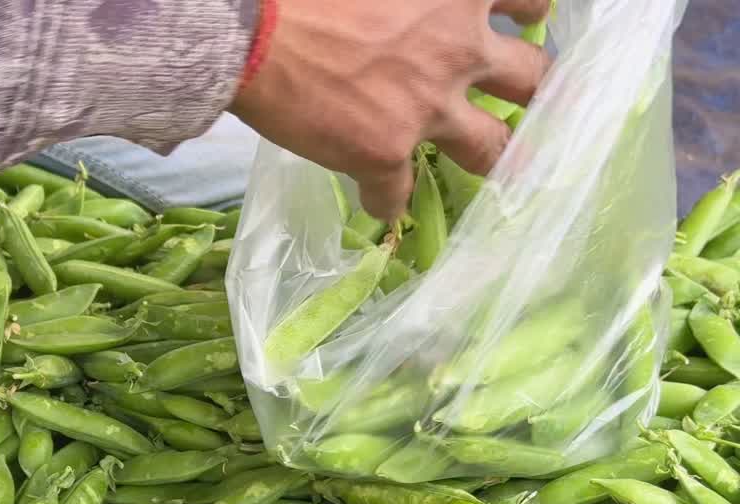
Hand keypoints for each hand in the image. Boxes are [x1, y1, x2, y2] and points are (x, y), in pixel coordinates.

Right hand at [230, 0, 550, 219]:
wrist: (251, 36)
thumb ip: (414, 0)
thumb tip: (404, 14)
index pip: (529, 1)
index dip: (526, 17)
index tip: (520, 25)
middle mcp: (459, 51)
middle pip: (530, 80)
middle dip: (530, 91)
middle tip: (522, 100)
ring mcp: (428, 109)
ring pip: (489, 148)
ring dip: (486, 156)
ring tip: (480, 163)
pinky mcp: (385, 155)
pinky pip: (395, 195)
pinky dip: (386, 200)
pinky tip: (378, 203)